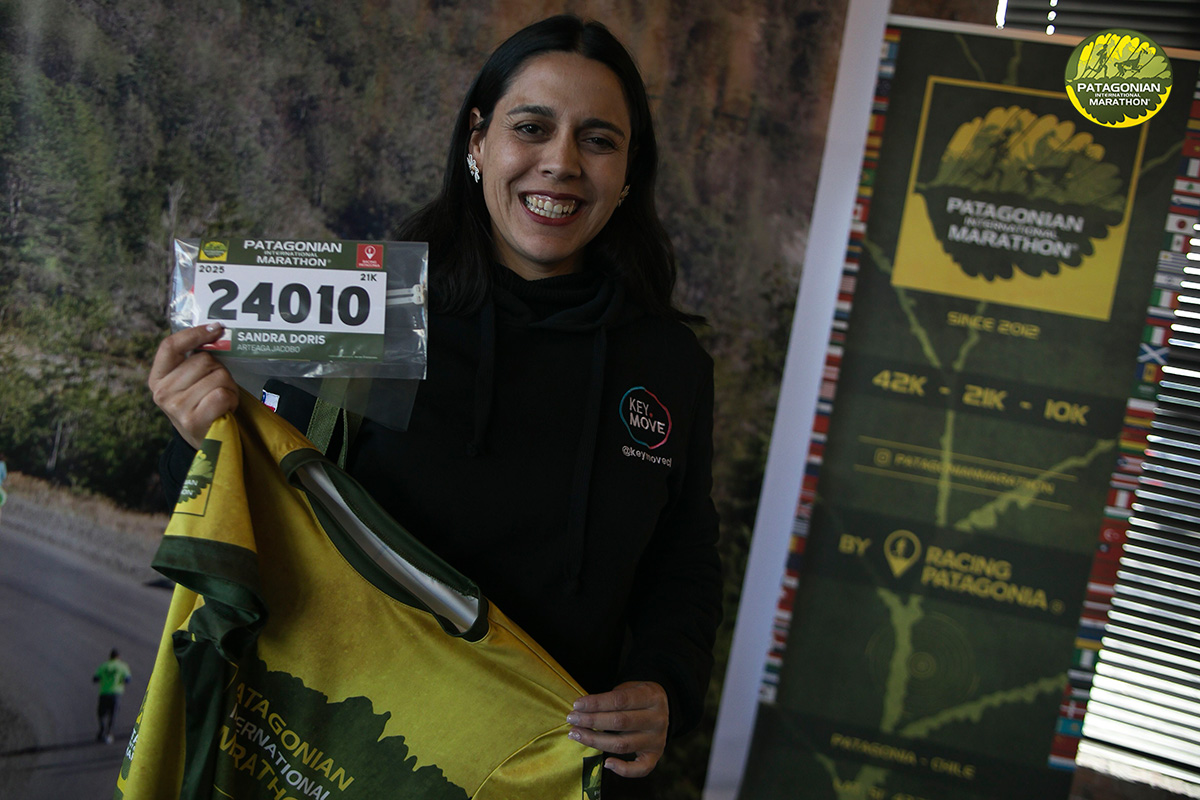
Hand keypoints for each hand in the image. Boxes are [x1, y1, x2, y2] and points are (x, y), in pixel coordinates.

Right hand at [148, 324, 238, 448]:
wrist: (206, 443)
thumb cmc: (201, 406)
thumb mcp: (189, 383)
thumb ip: (194, 360)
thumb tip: (216, 330)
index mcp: (158, 378)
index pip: (170, 346)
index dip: (194, 333)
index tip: (216, 328)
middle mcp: (162, 392)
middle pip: (205, 360)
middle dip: (221, 370)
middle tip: (220, 387)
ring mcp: (176, 406)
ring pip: (218, 376)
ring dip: (229, 387)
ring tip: (222, 400)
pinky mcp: (192, 420)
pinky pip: (223, 394)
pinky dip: (232, 400)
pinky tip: (226, 409)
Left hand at [566, 681, 667, 777]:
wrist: (664, 707)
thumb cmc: (638, 697)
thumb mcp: (630, 688)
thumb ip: (610, 698)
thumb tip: (581, 710)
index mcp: (651, 696)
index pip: (620, 700)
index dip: (596, 703)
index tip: (576, 705)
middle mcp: (657, 719)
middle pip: (620, 722)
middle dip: (591, 720)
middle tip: (572, 719)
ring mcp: (657, 739)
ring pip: (623, 744)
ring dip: (596, 740)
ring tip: (576, 734)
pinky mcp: (655, 755)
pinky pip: (640, 769)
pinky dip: (623, 769)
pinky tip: (606, 763)